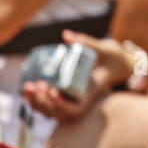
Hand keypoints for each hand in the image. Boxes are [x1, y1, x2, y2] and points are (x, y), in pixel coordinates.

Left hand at [20, 30, 134, 121]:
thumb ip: (86, 42)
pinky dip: (38, 102)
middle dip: (42, 100)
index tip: (52, 92)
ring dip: (37, 103)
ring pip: (52, 112)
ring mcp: (74, 101)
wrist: (121, 66)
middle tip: (31, 85)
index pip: (76, 109)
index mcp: (92, 93)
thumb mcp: (104, 49)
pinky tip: (28, 93)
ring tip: (26, 89)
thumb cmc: (115, 59)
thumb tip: (66, 35)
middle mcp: (82, 101)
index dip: (62, 105)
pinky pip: (50, 107)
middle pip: (59, 112)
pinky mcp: (68, 98)